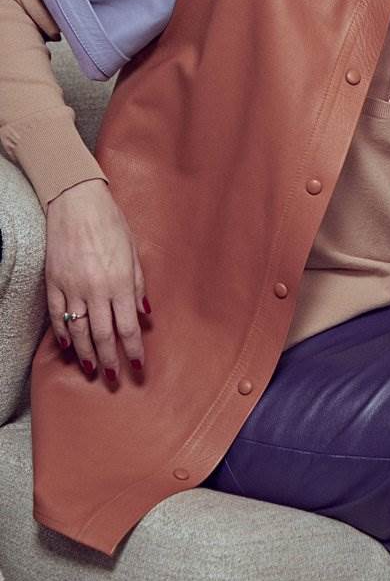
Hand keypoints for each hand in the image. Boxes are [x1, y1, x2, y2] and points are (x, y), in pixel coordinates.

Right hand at [45, 178, 149, 383]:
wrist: (76, 202)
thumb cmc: (111, 224)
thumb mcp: (133, 252)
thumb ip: (138, 285)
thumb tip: (144, 313)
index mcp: (120, 283)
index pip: (128, 328)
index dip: (133, 351)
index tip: (137, 367)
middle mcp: (96, 290)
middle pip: (104, 335)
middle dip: (111, 360)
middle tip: (114, 378)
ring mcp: (72, 287)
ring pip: (79, 331)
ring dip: (87, 354)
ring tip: (93, 370)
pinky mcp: (53, 282)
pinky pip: (57, 316)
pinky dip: (63, 334)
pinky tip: (68, 349)